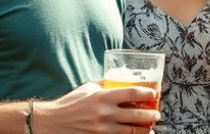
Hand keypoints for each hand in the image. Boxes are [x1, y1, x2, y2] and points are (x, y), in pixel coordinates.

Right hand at [36, 82, 159, 132]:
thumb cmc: (70, 103)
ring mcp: (102, 129)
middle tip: (157, 114)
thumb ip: (105, 85)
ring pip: (131, 131)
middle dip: (151, 115)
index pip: (132, 93)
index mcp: (103, 97)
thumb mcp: (88, 88)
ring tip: (150, 127)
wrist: (52, 123)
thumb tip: (120, 81)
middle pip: (136, 114)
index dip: (147, 93)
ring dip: (144, 129)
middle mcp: (105, 113)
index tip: (154, 94)